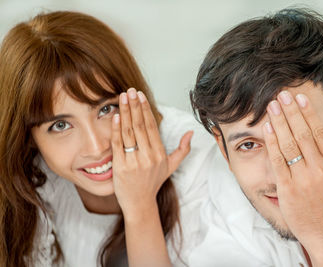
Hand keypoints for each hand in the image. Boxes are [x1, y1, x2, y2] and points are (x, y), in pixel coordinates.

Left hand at [111, 88, 192, 218]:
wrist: (140, 203)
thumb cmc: (153, 182)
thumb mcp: (171, 166)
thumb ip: (183, 149)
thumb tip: (191, 133)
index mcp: (159, 153)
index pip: (151, 127)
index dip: (145, 109)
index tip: (140, 96)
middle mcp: (149, 156)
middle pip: (140, 126)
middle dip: (135, 106)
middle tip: (130, 90)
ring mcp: (134, 162)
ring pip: (129, 132)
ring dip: (125, 113)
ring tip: (122, 98)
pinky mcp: (121, 167)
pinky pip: (118, 144)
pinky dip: (116, 129)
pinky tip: (115, 116)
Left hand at [262, 91, 322, 263]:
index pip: (320, 132)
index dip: (308, 114)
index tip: (299, 99)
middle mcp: (320, 169)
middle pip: (303, 134)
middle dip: (291, 112)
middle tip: (281, 95)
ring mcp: (303, 179)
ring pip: (289, 144)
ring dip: (279, 122)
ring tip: (271, 106)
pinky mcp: (287, 189)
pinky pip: (278, 161)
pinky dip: (272, 143)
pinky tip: (267, 129)